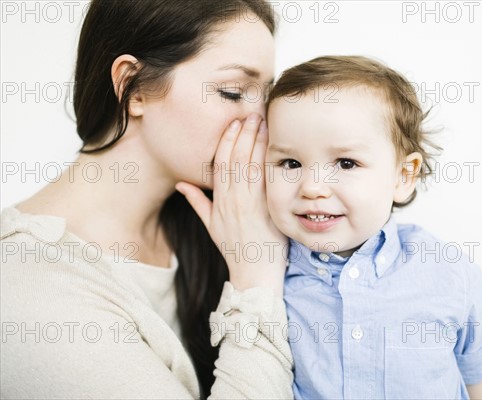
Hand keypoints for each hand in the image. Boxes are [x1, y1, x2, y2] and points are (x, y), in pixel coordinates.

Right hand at [175, 114, 286, 295]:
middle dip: (243, 134)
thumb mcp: (211, 226)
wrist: (253, 274)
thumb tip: (181, 184)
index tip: (233, 123)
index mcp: (219, 202)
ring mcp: (249, 206)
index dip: (226, 141)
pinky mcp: (266, 211)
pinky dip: (268, 162)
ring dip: (256, 142)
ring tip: (262, 122)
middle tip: (251, 114)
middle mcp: (232, 201)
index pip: (220, 164)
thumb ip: (197, 202)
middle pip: (235, 160)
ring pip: (250, 167)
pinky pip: (265, 182)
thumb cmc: (234, 249)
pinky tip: (274, 146)